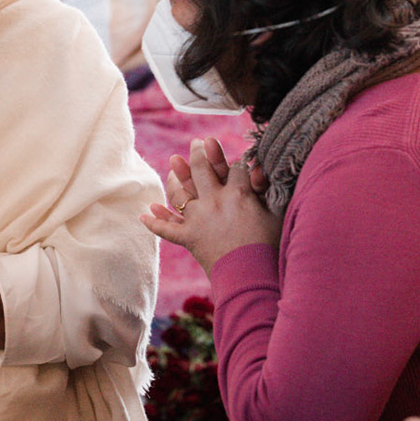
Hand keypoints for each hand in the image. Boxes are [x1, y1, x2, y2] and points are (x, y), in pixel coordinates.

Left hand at [140, 138, 278, 271]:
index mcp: (238, 193)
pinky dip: (155, 222)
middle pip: (202, 170)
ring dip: (175, 178)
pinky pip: (167, 230)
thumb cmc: (268, 247)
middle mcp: (214, 201)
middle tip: (197, 143)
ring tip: (173, 164)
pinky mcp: (188, 237)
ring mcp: (198, 219)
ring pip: (181, 193)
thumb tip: (259, 168)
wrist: (251, 276)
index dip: (236, 163)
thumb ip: (266, 190)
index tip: (236, 161)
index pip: (235, 168)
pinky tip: (144, 213)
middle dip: (199, 154)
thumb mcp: (275, 214)